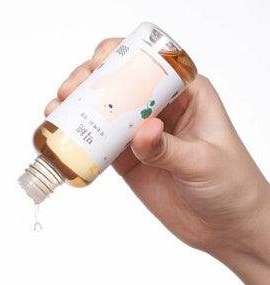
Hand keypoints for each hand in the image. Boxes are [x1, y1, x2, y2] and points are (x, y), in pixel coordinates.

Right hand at [46, 38, 269, 284]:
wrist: (224, 227)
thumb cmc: (230, 186)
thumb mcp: (203, 162)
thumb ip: (168, 148)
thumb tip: (140, 129)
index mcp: (187, 95)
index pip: (149, 64)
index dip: (119, 57)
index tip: (96, 64)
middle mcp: (160, 109)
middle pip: (119, 83)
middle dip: (89, 81)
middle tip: (67, 93)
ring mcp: (140, 135)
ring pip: (103, 112)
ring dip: (77, 108)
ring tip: (54, 112)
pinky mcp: (128, 159)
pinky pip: (99, 144)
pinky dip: (80, 140)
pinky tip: (63, 138)